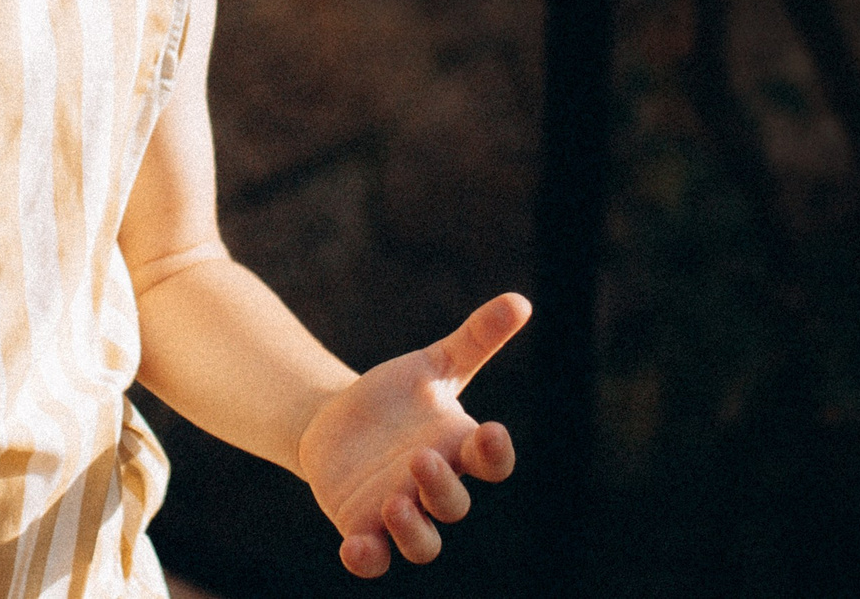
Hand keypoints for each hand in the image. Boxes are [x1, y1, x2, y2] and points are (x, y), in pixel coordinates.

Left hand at [296, 292, 529, 577]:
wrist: (338, 423)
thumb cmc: (397, 396)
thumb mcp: (434, 364)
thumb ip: (476, 339)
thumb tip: (520, 300)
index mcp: (458, 447)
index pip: (492, 462)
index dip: (496, 454)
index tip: (489, 432)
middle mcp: (434, 487)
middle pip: (454, 505)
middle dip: (442, 487)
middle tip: (419, 457)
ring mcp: (399, 512)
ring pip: (422, 544)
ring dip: (413, 531)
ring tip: (394, 502)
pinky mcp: (362, 528)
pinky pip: (373, 558)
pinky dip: (366, 559)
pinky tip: (353, 547)